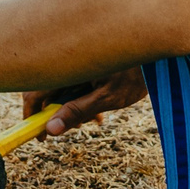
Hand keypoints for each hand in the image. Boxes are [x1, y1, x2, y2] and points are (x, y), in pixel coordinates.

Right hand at [24, 67, 146, 134]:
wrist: (158, 53)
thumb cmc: (135, 72)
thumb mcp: (107, 97)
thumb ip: (77, 111)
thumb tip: (51, 129)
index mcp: (67, 66)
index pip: (34, 92)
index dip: (32, 115)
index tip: (40, 135)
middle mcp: (67, 63)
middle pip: (47, 94)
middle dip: (58, 115)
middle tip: (78, 126)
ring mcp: (75, 64)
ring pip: (62, 92)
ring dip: (73, 108)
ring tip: (96, 117)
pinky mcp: (84, 66)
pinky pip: (74, 86)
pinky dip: (82, 100)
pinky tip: (99, 109)